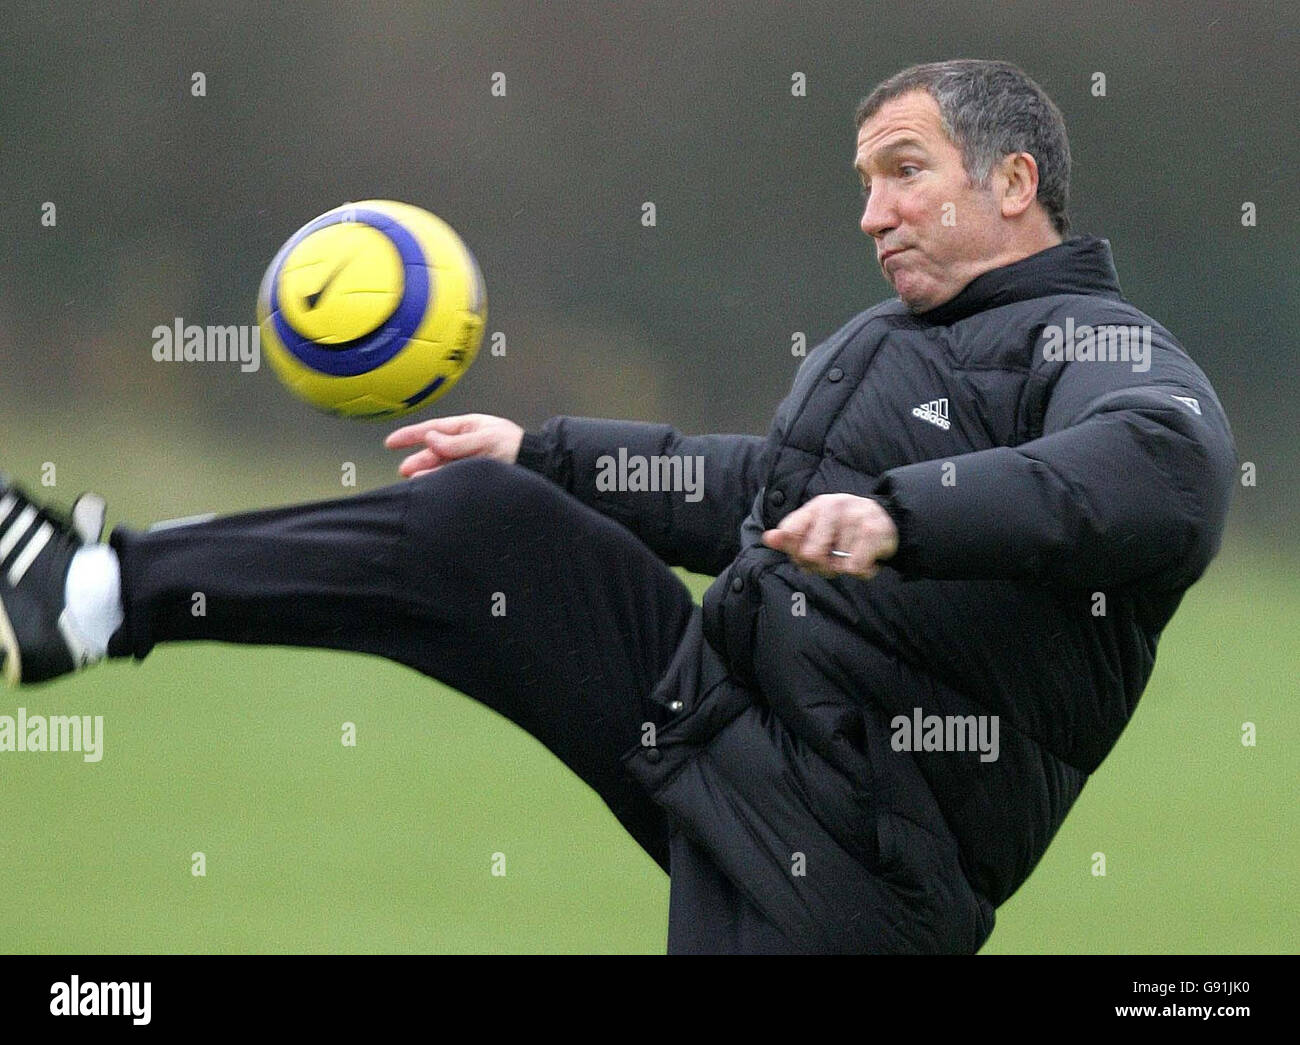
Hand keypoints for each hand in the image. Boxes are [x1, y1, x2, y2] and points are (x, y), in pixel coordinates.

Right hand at [384, 413, 524, 477]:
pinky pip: (452, 479)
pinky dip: (441, 483)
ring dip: (427, 475)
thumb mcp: (486, 439)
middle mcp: (464, 445)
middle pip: (434, 452)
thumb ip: (457, 442)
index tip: (391, 442)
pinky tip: (433, 489)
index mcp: (467, 428)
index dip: (410, 436)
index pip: (432, 429)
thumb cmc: (516, 445)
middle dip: (418, 460)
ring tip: (416, 483)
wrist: (539, 464)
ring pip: (441, 468)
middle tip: (405, 471)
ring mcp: (469, 461)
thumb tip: (431, 438)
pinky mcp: (474, 477)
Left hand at [761, 493, 898, 578]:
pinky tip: (868, 558)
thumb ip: (792, 536)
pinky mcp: (872, 531)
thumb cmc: (846, 528)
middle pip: (810, 555)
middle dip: (822, 566)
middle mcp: (833, 507)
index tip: (809, 553)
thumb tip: (768, 538)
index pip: (789, 532)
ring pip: (837, 567)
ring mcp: (853, 517)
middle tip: (836, 557)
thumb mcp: (818, 528)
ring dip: (846, 568)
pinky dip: (863, 572)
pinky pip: (856, 569)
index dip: (796, 553)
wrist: (891, 518)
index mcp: (815, 506)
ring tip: (855, 553)